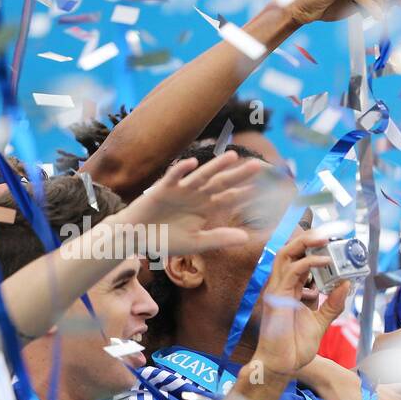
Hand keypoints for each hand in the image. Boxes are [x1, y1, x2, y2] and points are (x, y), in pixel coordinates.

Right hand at [117, 152, 262, 256]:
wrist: (136, 237)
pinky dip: (181, 170)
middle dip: (238, 174)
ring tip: (232, 156)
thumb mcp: (196, 243)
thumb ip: (219, 238)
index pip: (230, 199)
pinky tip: (193, 163)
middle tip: (257, 165)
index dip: (245, 193)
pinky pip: (172, 177)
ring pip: (201, 175)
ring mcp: (180, 190)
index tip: (264, 189)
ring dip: (216, 166)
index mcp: (206, 208)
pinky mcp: (162, 189)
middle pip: (221, 183)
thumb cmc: (166, 240)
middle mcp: (196, 196)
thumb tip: (246, 238)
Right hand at [252, 229, 348, 379]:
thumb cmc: (296, 346)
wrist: (283, 365)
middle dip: (308, 239)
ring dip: (306, 243)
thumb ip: (333, 304)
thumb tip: (346, 284)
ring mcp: (277, 290)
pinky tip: (326, 262)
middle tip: (329, 233)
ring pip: (287, 255)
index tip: (334, 243)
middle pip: (290, 252)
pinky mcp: (277, 297)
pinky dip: (309, 264)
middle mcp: (282, 286)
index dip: (314, 249)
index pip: (300, 261)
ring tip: (326, 238)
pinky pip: (292, 272)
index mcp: (291, 290)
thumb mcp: (321, 322)